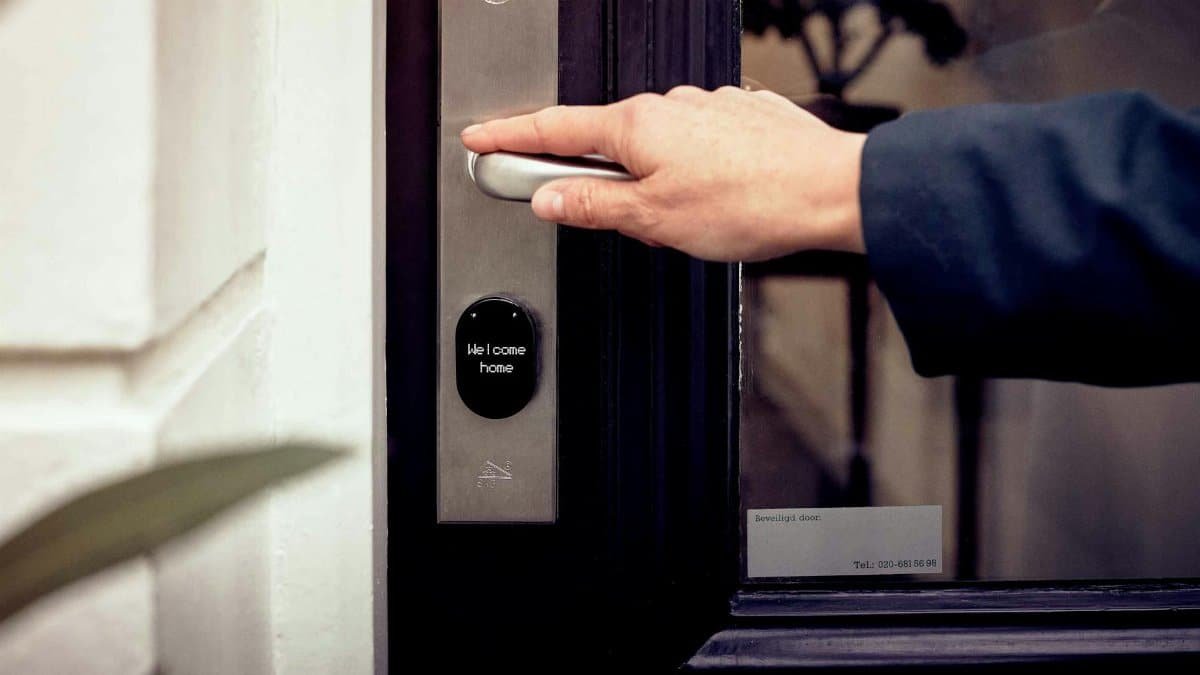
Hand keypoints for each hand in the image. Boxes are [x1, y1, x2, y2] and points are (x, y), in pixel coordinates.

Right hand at [460, 86, 866, 261]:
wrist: (830, 191)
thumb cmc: (751, 202)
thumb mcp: (653, 219)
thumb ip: (592, 206)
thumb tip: (550, 198)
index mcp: (635, 125)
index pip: (552, 129)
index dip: (509, 137)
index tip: (479, 137)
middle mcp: (667, 106)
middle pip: (606, 144)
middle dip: (606, 187)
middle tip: (628, 225)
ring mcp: (704, 109)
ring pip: (653, 151)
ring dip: (653, 187)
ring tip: (689, 223)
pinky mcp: (736, 120)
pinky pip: (692, 149)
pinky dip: (690, 176)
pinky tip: (716, 203)